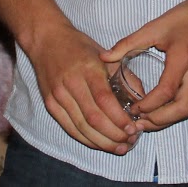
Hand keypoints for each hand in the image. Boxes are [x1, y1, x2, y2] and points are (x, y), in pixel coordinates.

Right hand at [21, 23, 140, 154]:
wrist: (46, 39)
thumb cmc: (78, 46)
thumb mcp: (104, 55)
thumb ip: (124, 76)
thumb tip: (141, 99)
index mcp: (88, 68)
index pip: (105, 100)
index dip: (119, 118)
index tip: (133, 128)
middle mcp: (71, 83)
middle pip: (94, 118)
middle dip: (114, 135)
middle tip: (130, 141)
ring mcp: (58, 95)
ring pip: (82, 127)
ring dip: (102, 142)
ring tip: (119, 147)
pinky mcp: (50, 104)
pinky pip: (70, 128)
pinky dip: (86, 139)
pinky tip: (100, 144)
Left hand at [103, 0, 187, 131]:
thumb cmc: (186, 17)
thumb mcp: (155, 26)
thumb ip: (129, 43)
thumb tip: (105, 57)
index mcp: (183, 57)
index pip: (167, 90)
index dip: (150, 104)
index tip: (134, 108)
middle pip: (182, 108)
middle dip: (160, 120)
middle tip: (139, 122)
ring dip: (168, 118)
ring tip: (147, 119)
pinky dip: (175, 109)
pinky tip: (161, 107)